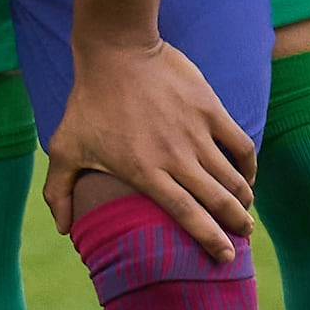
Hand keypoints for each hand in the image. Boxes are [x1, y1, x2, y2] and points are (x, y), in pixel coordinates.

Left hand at [45, 38, 255, 249]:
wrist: (116, 52)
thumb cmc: (87, 102)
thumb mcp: (64, 148)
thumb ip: (59, 191)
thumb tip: (64, 230)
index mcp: (144, 172)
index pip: (187, 215)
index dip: (210, 239)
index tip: (225, 257)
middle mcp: (176, 157)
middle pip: (218, 201)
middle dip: (236, 224)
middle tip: (243, 235)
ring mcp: (196, 133)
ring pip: (233, 177)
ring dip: (244, 199)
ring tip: (245, 211)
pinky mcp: (211, 110)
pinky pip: (242, 145)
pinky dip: (250, 166)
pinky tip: (247, 176)